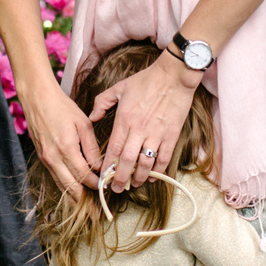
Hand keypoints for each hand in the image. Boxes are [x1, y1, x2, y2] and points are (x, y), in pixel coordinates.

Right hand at [21, 82, 104, 203]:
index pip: (84, 175)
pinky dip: (65, 187)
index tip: (106, 190)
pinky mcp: (42, 158)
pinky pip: (55, 178)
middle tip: (95, 214)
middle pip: (71, 187)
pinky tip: (73, 193)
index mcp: (66, 148)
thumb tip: (99, 166)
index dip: (96, 185)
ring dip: (73, 199)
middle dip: (84, 202)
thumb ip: (91, 147)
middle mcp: (54, 158)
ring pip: (61, 185)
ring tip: (85, 210)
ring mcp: (46, 159)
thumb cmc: (62, 107)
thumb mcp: (83, 124)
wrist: (37, 99)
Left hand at [85, 55, 197, 194]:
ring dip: (139, 177)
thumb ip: (102, 102)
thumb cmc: (146, 80)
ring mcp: (156, 133)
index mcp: (125, 120)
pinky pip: (164, 158)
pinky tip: (153, 177)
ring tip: (134, 185)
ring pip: (146, 162)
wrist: (173, 76)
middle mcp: (139, 129)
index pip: (114, 149)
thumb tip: (92, 116)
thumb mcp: (119, 88)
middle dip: (121, 178)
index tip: (104, 177)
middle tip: (117, 189)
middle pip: (127, 160)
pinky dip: (159, 170)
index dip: (108, 166)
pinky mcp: (171, 135)